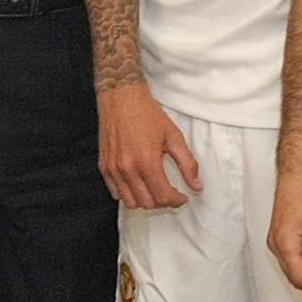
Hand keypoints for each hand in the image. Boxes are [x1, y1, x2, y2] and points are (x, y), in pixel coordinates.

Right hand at [97, 84, 199, 209]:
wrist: (121, 97)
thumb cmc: (148, 114)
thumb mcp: (174, 136)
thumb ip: (187, 164)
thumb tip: (197, 186)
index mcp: (147, 162)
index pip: (163, 197)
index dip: (176, 200)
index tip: (182, 196)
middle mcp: (128, 169)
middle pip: (147, 203)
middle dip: (162, 201)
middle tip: (170, 191)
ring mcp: (113, 169)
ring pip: (130, 202)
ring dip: (145, 200)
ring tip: (154, 188)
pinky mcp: (104, 166)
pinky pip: (116, 193)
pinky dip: (129, 194)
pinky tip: (138, 183)